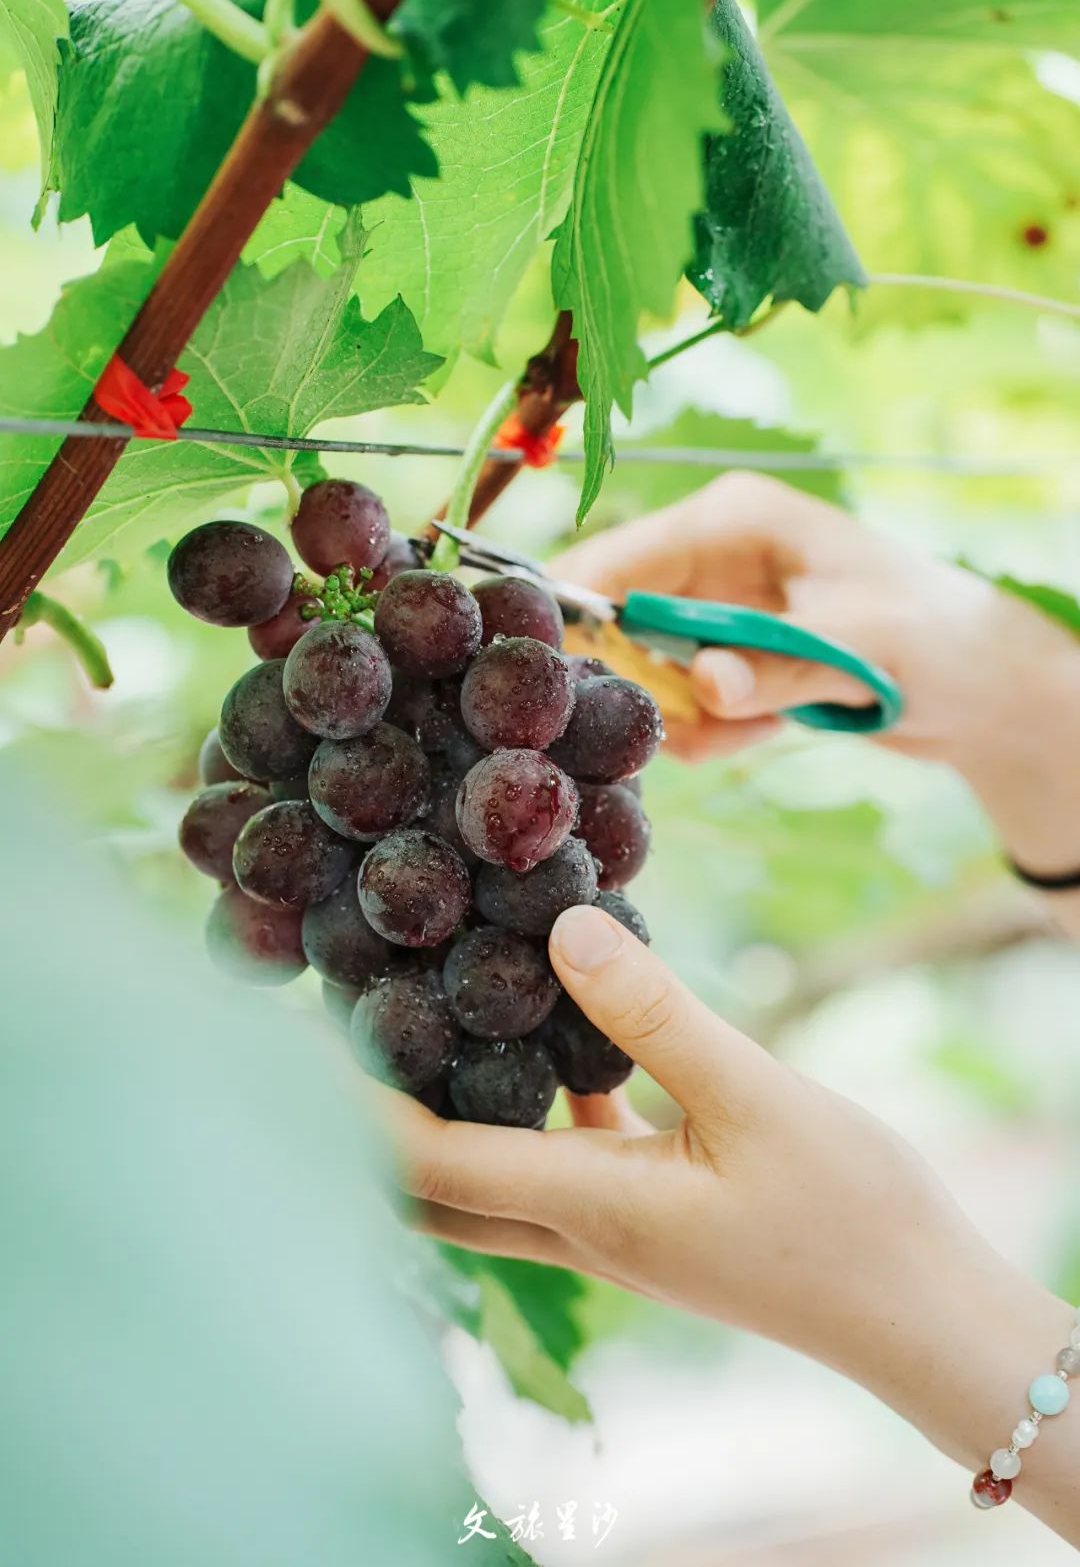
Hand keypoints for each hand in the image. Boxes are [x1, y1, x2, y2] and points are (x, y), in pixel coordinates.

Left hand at [384, 904, 1078, 1541]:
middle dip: (358, 1115)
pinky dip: (525, 1101)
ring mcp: (606, 1227)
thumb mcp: (758, 1100)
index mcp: (583, 1204)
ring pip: (483, 1169)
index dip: (340, 1102)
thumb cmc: (851, 1219)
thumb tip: (563, 927)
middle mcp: (573, 1226)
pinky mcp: (645, 1213)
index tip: (280, 1035)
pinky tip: (550, 1036)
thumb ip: (655, 1016)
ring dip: (437, 1106)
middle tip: (320, 1026)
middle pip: (424, 1182)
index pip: (420, 1160)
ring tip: (416, 1014)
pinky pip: (553, 1155)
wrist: (920, 1314)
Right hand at [556, 474, 1079, 915]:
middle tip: (680, 724)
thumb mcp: (859, 648)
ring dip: (686, 715)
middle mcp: (711, 556)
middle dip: (638, 681)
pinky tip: (762, 729)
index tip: (545, 671)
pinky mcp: (726, 656)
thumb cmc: (932, 639)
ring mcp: (715, 609)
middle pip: (618, 619)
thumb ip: (776, 668)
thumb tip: (703, 683)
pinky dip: (713, 729)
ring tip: (750, 727)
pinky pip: (681, 702)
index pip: (618, 556)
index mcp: (731, 519)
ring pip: (646, 671)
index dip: (574, 610)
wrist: (979, 686)